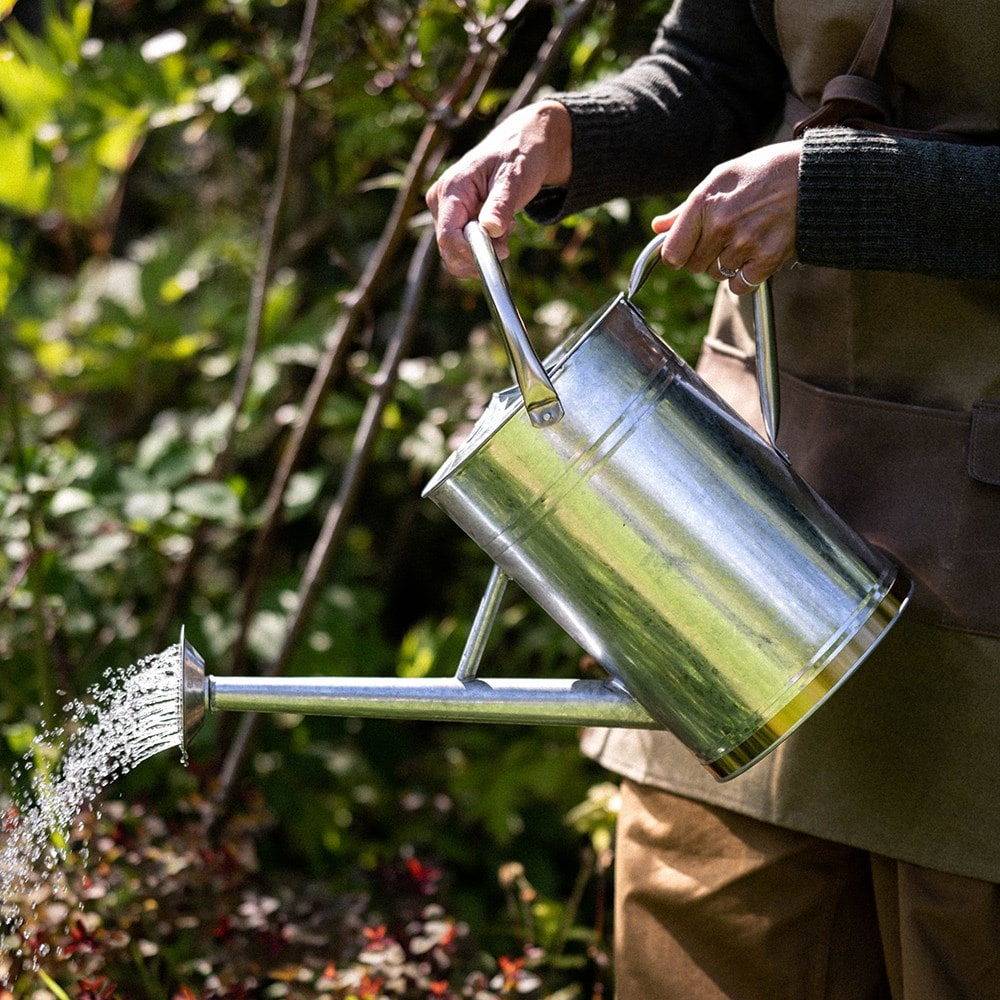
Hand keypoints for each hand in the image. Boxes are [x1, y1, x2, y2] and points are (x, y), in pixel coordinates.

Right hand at [426, 100, 571, 277]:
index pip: (448, 236)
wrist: (519, 147)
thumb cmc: (517, 157)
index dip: (471, 252)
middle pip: (449, 250)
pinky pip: (462, 248)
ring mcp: (443, 212)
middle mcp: (440, 201)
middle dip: (481, 252)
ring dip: (484, 250)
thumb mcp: (513, 179)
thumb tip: (491, 230)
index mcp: (451, 188)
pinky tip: (498, 227)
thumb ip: (501, 205)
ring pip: (456, 253)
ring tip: (506, 225)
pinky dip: (483, 247)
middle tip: (509, 233)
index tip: (502, 253)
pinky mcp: (452, 220)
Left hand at [653, 141, 801, 293]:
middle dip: (705, 257)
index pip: (672, 253)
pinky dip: (744, 278)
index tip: (687, 250)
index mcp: (705, 201)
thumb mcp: (721, 179)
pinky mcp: (767, 259)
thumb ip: (686, 209)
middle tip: (726, 237)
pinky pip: (739, 286)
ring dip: (727, 265)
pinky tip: (756, 256)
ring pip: (717, 275)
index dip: (677, 255)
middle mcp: (722, 223)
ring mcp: (745, 243)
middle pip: (694, 266)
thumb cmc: (764, 173)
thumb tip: (658, 227)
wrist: (813, 175)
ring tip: (747, 238)